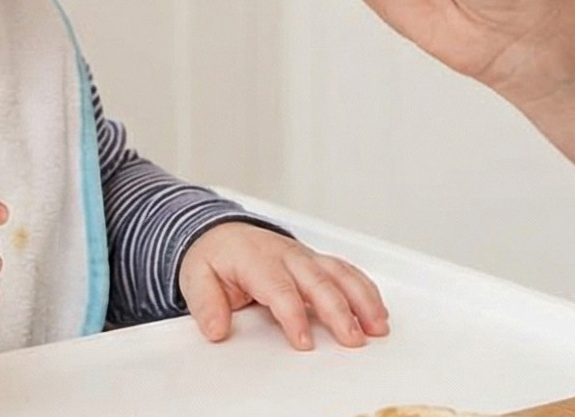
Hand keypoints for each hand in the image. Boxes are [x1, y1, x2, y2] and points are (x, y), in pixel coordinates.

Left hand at [178, 222, 389, 350]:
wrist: (222, 233)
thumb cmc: (215, 256)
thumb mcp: (197, 277)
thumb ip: (206, 303)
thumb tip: (215, 329)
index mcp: (258, 259)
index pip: (280, 288)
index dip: (294, 315)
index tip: (303, 342)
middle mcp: (288, 256)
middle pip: (319, 282)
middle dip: (339, 311)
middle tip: (352, 339)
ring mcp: (306, 257)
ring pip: (341, 274)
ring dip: (362, 300)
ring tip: (376, 327)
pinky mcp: (317, 262)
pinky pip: (347, 272)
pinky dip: (366, 290)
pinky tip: (377, 311)